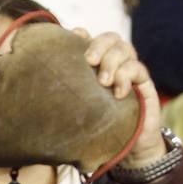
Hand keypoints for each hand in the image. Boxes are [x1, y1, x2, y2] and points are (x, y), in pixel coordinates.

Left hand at [79, 29, 164, 167]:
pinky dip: (126, 77)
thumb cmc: (98, 128)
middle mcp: (113, 63)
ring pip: (124, 49)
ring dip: (112, 62)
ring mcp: (130, 70)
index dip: (82, 35)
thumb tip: (38, 88)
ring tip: (103, 82)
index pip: (90, 39)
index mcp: (95, 65)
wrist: (129, 148)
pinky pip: (138, 68)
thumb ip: (66, 95)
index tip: (74, 36)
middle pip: (110, 38)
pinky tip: (118, 94)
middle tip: (89, 61)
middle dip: (98, 45)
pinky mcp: (144, 82)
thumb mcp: (79, 110)